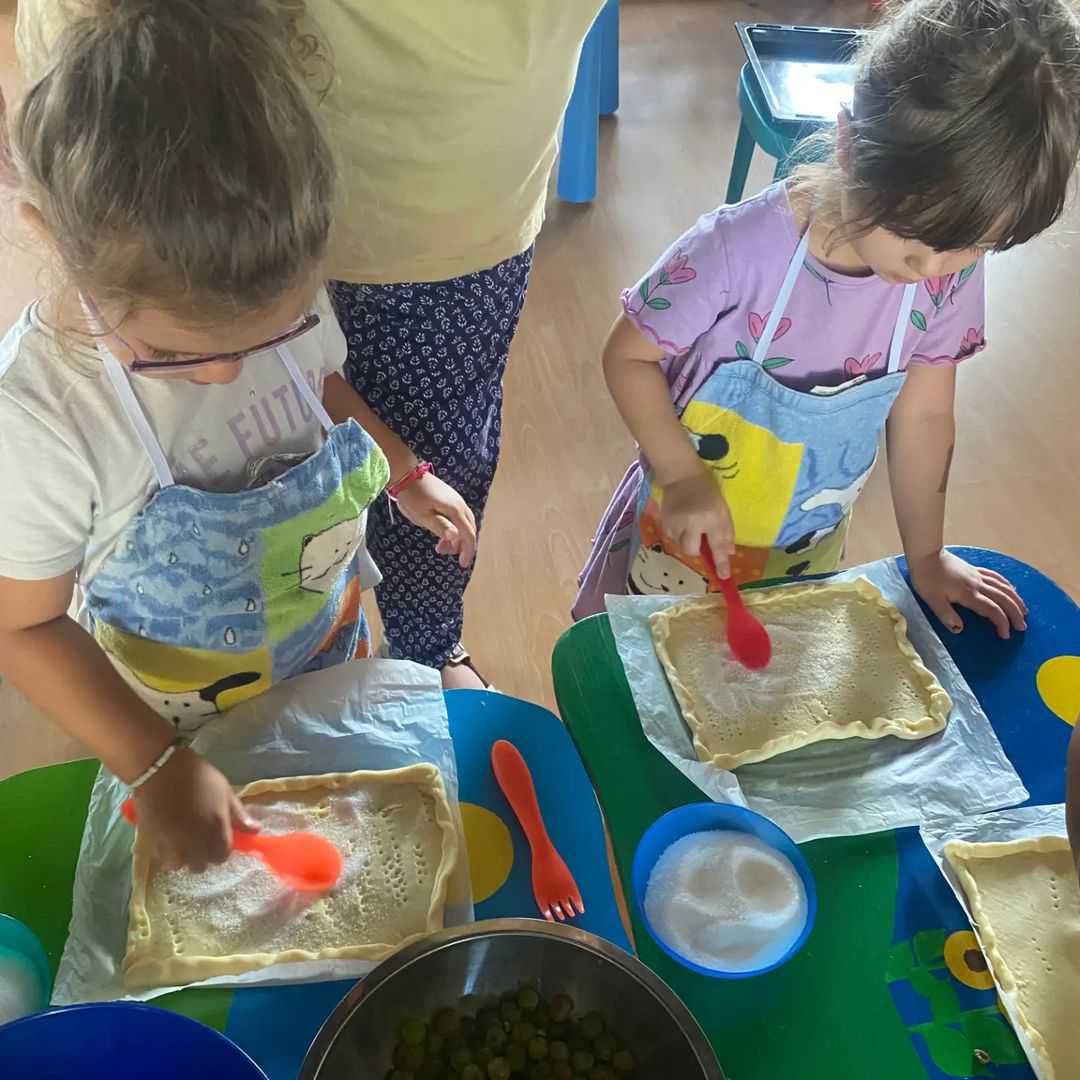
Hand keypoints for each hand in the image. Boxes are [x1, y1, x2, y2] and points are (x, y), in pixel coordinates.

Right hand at [133, 748, 257, 872]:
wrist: (161, 768)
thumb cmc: (198, 776)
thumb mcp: (225, 791)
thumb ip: (239, 815)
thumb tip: (255, 831)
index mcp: (216, 829)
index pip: (222, 856)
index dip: (221, 850)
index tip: (217, 838)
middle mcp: (194, 842)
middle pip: (200, 865)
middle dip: (202, 856)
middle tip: (199, 839)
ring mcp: (171, 844)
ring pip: (178, 865)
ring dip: (181, 857)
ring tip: (181, 840)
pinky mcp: (151, 841)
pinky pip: (160, 858)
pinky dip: (165, 853)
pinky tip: (167, 837)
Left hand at [394, 472, 476, 568]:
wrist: (406, 474)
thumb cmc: (412, 496)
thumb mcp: (423, 516)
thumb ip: (441, 527)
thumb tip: (455, 537)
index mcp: (455, 510)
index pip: (468, 534)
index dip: (467, 551)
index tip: (462, 564)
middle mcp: (460, 504)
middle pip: (469, 529)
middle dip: (461, 545)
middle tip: (443, 551)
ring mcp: (456, 500)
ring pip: (464, 523)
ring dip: (456, 537)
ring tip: (439, 544)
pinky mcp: (450, 498)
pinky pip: (459, 517)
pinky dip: (454, 528)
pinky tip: (442, 531)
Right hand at [660, 471, 734, 576]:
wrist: (681, 476)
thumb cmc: (707, 491)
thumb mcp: (722, 509)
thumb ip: (726, 532)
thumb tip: (728, 553)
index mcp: (711, 518)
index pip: (717, 545)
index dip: (721, 563)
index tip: (723, 577)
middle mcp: (692, 523)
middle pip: (692, 551)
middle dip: (696, 550)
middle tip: (700, 538)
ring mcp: (675, 523)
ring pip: (680, 545)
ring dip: (687, 539)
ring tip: (689, 523)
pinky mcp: (664, 522)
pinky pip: (672, 537)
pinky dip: (678, 533)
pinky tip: (681, 520)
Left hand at [909, 550, 1026, 638]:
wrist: (925, 554)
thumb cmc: (926, 578)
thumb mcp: (931, 600)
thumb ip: (946, 615)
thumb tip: (960, 630)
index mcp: (968, 594)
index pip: (992, 610)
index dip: (1002, 623)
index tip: (1006, 635)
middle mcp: (977, 585)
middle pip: (1003, 599)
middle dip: (1015, 614)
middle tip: (1022, 626)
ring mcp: (977, 575)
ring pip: (1003, 587)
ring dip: (1015, 599)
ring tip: (1024, 610)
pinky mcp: (974, 569)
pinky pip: (996, 576)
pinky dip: (1007, 584)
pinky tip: (1012, 588)